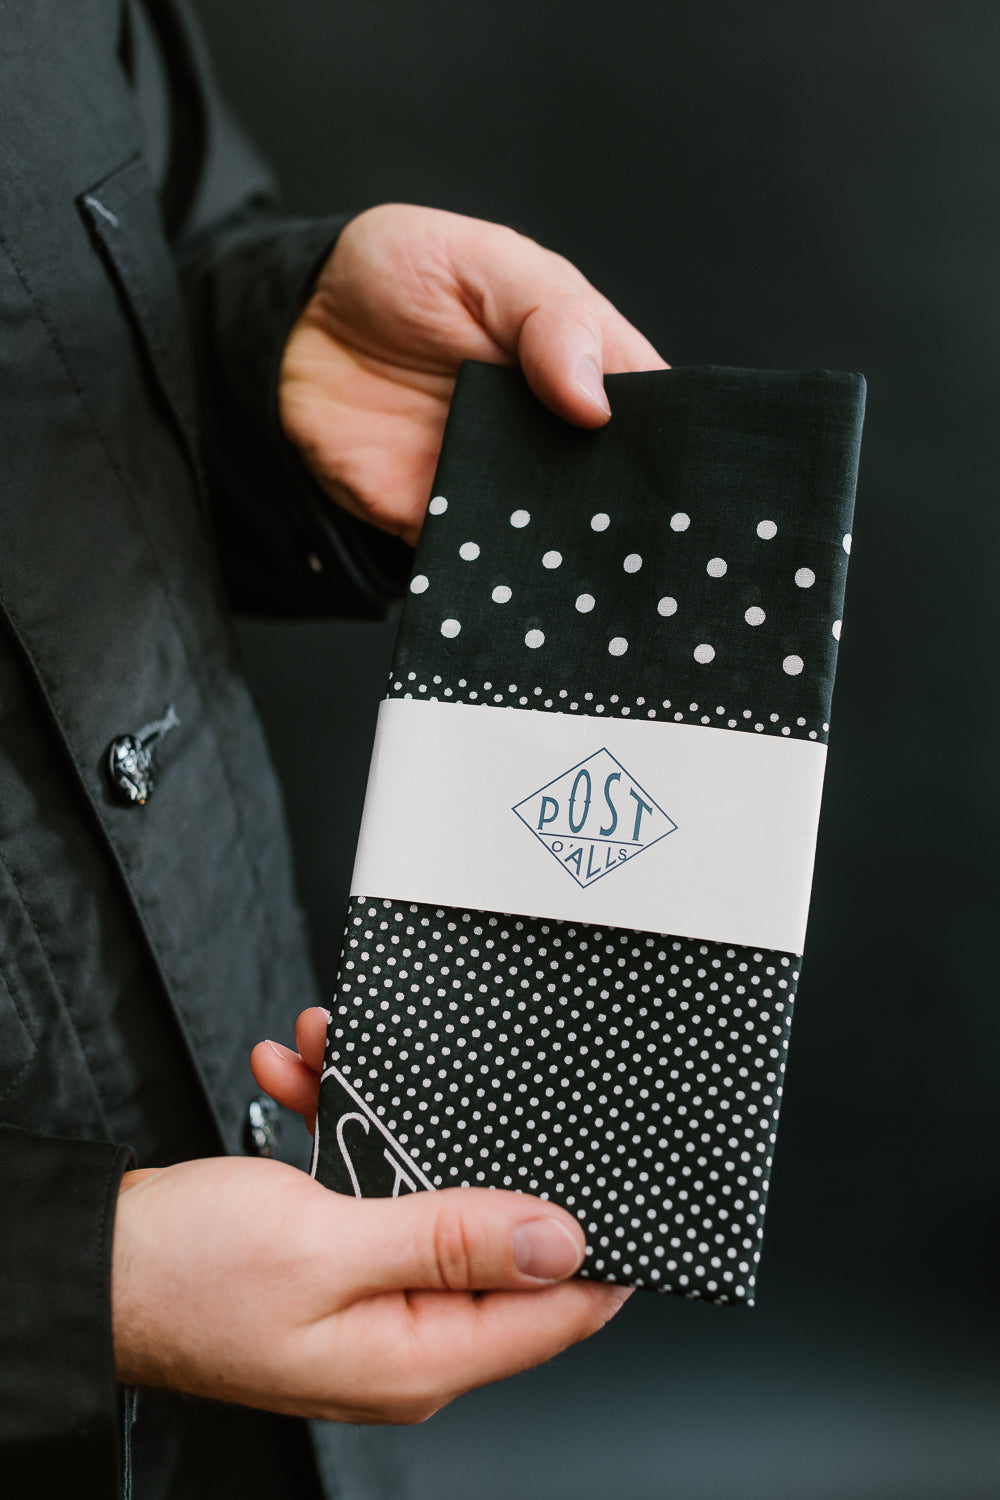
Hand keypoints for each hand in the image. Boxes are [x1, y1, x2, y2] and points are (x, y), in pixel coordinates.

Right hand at [111, 1010, 628, 1421]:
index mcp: (419, 1352)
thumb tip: (560, 1240)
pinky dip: (339, 1124)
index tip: (629, 1177)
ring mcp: (368, 1290)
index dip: (604, 1246)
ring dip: (384, 1118)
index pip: (556, 1310)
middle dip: (466, 1144)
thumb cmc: (182, 1276)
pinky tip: (301, 1075)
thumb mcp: (326, 1244)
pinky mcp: (333, 1253)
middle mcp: (404, 1329)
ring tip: (335, 1058)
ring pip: (420, 1185)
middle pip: (488, 1231)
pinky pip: (366, 1180)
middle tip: (448, 1083)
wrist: (91, 1263)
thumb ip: (449, 1236)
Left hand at [279, 204, 666, 544]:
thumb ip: (551, 321)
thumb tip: (598, 403)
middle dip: (628, 519)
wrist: (294, 326)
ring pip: (554, 538)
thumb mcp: (487, 263)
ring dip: (569, 559)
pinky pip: (480, 565)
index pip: (654, 412)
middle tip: (646, 544)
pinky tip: (517, 590)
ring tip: (594, 579)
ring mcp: (499, 484)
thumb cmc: (401, 273)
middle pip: (611, 489)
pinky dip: (496, 581)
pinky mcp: (442, 525)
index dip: (672, 444)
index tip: (688, 479)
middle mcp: (551, 434)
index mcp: (584, 363)